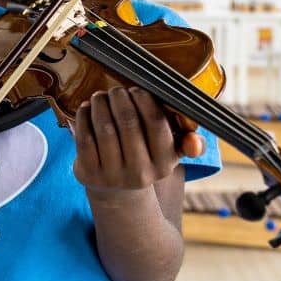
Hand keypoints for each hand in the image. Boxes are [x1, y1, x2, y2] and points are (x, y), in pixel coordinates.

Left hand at [72, 86, 204, 194]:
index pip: (157, 124)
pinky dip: (84, 117)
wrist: (118, 191)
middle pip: (128, 122)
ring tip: (101, 96)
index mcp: (164, 163)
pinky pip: (84, 137)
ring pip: (105, 128)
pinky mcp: (89, 173)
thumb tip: (196, 142)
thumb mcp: (170, 153)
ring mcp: (113, 175)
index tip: (137, 89)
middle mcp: (140, 173)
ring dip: (101, 104)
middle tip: (116, 90)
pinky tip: (87, 108)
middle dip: (120, 98)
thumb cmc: (146, 158)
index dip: (145, 100)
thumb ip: (187, 142)